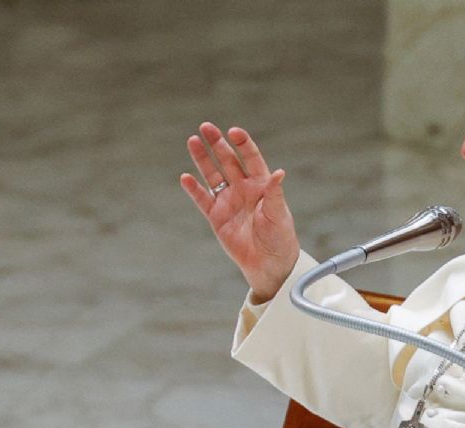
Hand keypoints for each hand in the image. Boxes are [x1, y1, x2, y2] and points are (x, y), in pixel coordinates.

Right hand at [180, 122, 299, 301]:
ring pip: (213, 175)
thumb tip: (279, 173)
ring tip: (192, 141)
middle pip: (228, 161)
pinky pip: (202, 200)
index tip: (234, 132)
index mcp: (261, 184)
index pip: (251, 158)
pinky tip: (185, 177)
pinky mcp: (216, 217)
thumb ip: (275, 194)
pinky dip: (194, 189)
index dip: (243, 144)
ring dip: (202, 159)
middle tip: (206, 127)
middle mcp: (243, 188)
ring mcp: (228, 201)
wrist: (269, 263)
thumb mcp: (279, 215)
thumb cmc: (280, 237)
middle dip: (217, 144)